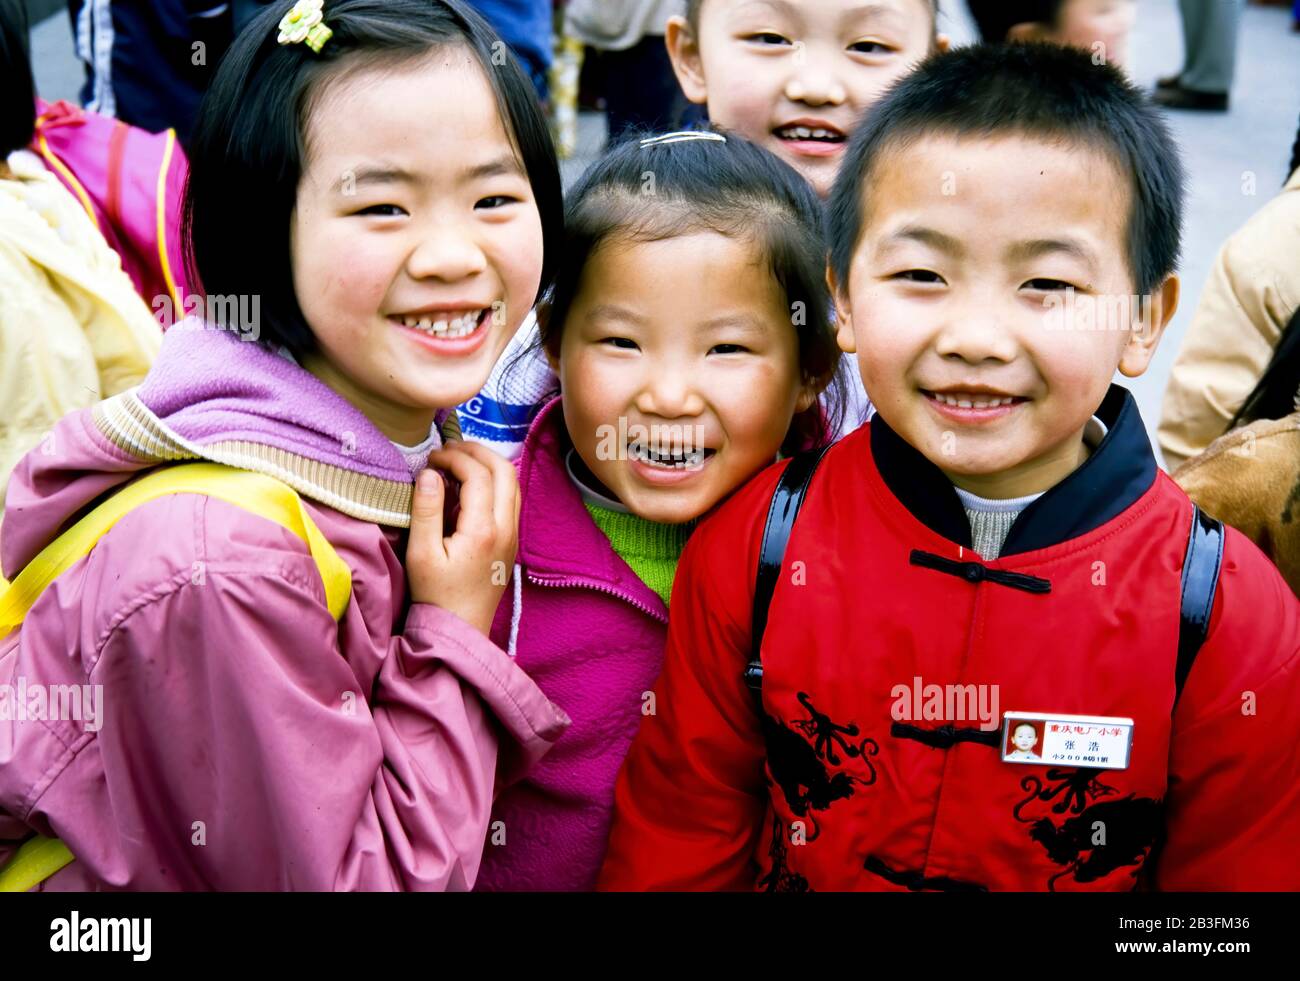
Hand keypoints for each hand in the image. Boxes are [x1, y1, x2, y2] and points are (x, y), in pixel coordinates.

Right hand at [405, 441, 519, 634]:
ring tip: (459, 461)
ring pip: (513, 483)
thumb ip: (426, 510)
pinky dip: (494, 481)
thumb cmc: (436, 595)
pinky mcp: (512, 541)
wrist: (461, 629)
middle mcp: (506, 528)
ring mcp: (513, 534)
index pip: (477, 475)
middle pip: (505, 470)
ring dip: (489, 464)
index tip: (431, 458)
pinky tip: (470, 485)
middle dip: (478, 452)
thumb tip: (429, 473)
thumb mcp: (421, 553)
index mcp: (483, 530)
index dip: (454, 457)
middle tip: (450, 449)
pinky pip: (511, 499)